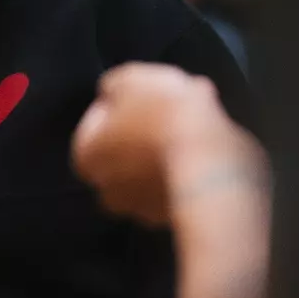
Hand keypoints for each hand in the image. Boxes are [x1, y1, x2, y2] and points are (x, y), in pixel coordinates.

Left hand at [72, 64, 227, 225]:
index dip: (121, 100)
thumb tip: (114, 92)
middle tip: (171, 106)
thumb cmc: (165, 116)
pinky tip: (209, 145)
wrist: (212, 160)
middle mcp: (108, 191)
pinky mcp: (177, 218)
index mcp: (86, 157)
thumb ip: (113, 86)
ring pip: (153, 168)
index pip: (96, 122)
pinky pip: (181, 185)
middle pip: (125, 150)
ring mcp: (143, 209)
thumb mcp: (129, 79)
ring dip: (170, 146)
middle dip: (146, 127)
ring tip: (197, 121)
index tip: (142, 91)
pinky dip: (190, 167)